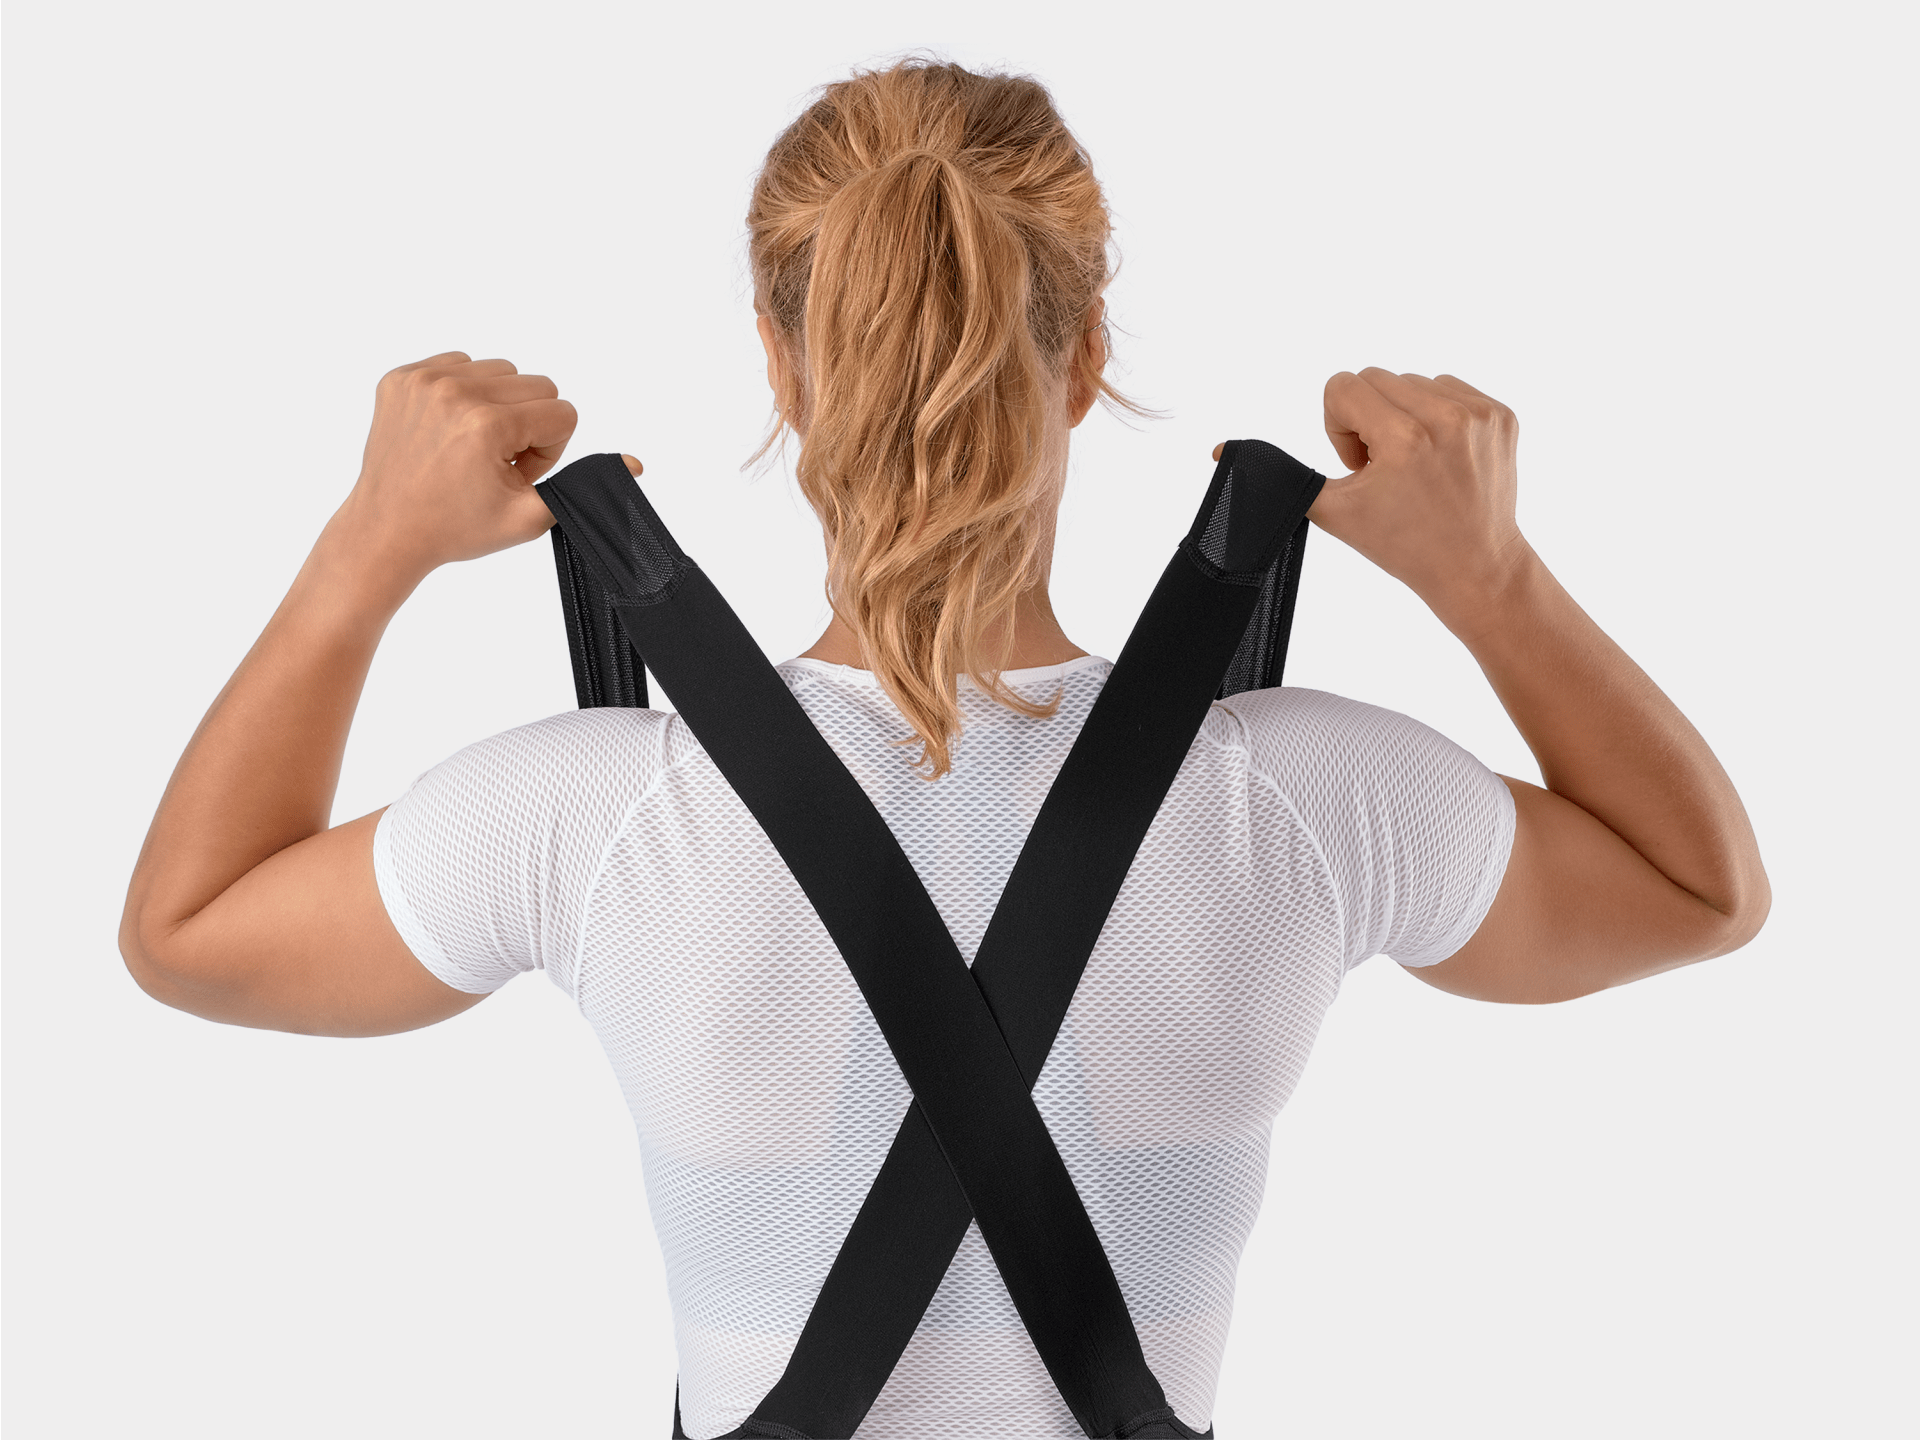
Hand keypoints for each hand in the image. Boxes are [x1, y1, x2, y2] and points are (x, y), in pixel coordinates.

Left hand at [338, 351, 579, 577]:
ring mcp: (423, 380)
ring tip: (474, 444)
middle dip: (528, 425)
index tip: (517, 473)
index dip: (549, 450)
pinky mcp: (401, 378)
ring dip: (499, 404)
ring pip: (501, 370)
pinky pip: (460, 364)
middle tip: (497, 461)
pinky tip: (451, 429)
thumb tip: (633, 463)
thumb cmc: (454, 528)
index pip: (562, 413)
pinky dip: (466, 393)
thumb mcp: (529, 518)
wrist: (385, 532)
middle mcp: (455, 392)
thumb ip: (583, 486)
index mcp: (487, 425)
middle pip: (536, 385)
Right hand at [1221, 369, 1530, 625]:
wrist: (1475, 566)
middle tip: (1384, 468)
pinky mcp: (1502, 415)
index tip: (1360, 465)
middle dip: (1368, 418)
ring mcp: (1480, 414)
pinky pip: (1449, 386)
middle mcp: (1445, 417)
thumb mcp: (1333, 511)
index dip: (1339, 427)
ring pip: (1412, 380)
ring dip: (1402, 414)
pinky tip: (1439, 455)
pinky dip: (1436, 415)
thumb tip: (1223, 451)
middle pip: (1375, 377)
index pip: (1342, 385)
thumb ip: (1279, 478)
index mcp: (1403, 437)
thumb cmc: (1403, 544)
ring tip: (1413, 463)